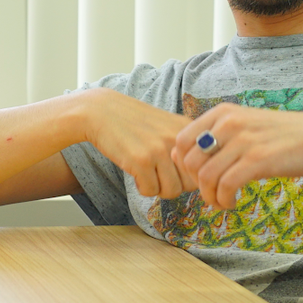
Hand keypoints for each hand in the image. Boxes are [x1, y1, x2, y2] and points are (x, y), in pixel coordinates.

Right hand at [79, 88, 196, 198]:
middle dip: (175, 185)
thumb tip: (197, 180)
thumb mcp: (167, 125)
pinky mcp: (141, 160)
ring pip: (171, 191)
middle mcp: (177, 139)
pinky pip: (150, 191)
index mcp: (187, 130)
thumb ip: (184, 147)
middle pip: (190, 184)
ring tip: (147, 174)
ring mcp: (159, 150)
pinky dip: (142, 187)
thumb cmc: (134, 122)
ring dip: (158, 188)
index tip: (173, 171)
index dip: (188, 176)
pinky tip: (135, 173)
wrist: (101, 111)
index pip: (202, 168)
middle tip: (159, 175)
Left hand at [172, 104, 302, 208]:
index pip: (181, 141)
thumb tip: (176, 155)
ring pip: (205, 177)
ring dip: (210, 197)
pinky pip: (226, 186)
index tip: (198, 178)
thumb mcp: (242, 126)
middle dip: (196, 185)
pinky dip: (224, 200)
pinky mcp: (258, 160)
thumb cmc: (279, 135)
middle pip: (190, 162)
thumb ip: (212, 137)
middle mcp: (229, 123)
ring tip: (222, 201)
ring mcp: (243, 141)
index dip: (183, 166)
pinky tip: (232, 203)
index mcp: (222, 113)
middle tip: (212, 193)